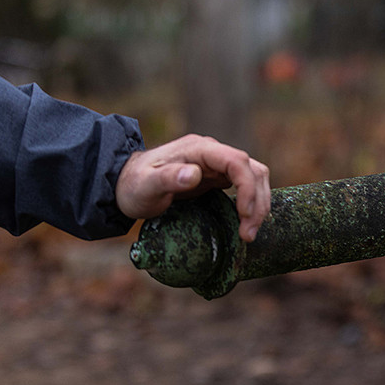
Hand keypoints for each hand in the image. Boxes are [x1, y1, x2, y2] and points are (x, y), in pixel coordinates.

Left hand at [116, 134, 269, 241]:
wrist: (126, 184)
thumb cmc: (134, 185)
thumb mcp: (146, 185)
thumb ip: (169, 178)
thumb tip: (195, 175)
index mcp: (200, 149)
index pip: (237, 162)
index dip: (247, 187)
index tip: (244, 214)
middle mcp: (213, 153)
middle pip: (252, 170)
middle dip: (257, 201)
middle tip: (248, 235)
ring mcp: (217, 164)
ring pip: (254, 176)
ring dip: (259, 203)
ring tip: (249, 233)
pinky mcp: (218, 177)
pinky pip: (246, 185)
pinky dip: (252, 202)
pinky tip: (246, 221)